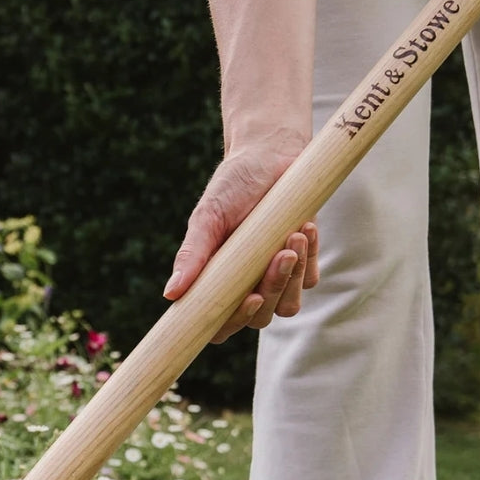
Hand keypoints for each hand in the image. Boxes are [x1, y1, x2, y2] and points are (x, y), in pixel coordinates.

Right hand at [163, 144, 318, 343]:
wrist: (270, 154)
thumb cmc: (232, 186)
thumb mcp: (208, 218)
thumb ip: (192, 255)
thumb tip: (170, 294)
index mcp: (216, 281)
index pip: (220, 324)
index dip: (233, 322)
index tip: (249, 298)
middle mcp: (244, 286)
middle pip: (259, 318)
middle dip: (272, 289)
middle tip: (280, 254)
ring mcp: (274, 278)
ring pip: (287, 306)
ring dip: (292, 277)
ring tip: (294, 235)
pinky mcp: (301, 264)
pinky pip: (309, 279)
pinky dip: (309, 255)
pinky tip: (304, 226)